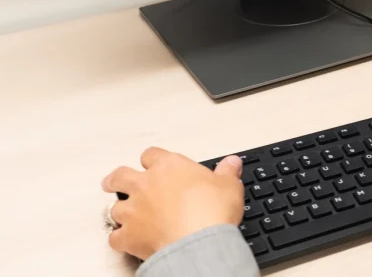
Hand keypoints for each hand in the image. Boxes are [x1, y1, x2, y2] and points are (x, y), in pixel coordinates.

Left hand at [102, 147, 244, 259]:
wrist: (197, 242)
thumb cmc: (211, 211)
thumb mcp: (229, 185)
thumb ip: (227, 172)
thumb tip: (232, 163)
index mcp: (169, 167)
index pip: (151, 155)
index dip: (152, 160)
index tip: (154, 164)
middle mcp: (146, 185)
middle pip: (120, 176)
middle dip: (116, 179)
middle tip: (114, 181)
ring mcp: (133, 210)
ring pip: (115, 207)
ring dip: (120, 211)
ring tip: (125, 215)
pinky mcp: (128, 236)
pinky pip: (115, 237)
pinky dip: (119, 238)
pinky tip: (125, 240)